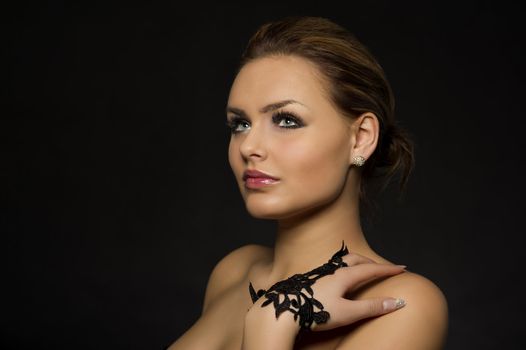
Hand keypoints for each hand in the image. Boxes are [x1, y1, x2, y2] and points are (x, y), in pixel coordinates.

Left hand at [248, 250, 406, 332]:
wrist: (283, 310)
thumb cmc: (315, 311)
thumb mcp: (347, 312)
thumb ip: (371, 307)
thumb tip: (397, 302)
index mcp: (344, 275)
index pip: (371, 269)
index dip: (388, 269)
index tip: (402, 268)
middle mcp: (332, 270)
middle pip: (356, 259)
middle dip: (372, 262)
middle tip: (383, 268)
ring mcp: (319, 272)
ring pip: (342, 261)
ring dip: (356, 262)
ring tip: (363, 268)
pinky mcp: (310, 278)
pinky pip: (331, 266)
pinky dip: (343, 267)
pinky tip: (338, 277)